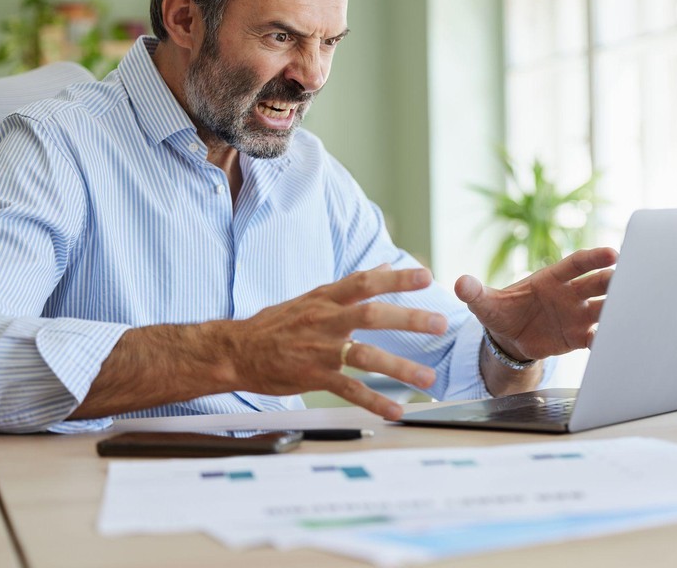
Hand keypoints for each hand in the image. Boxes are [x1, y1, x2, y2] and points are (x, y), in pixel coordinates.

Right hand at [235, 265, 446, 419]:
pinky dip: (373, 401)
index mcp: (326, 298)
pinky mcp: (312, 376)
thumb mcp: (314, 297)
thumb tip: (384, 265)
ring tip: (427, 378)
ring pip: (364, 356)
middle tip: (440, 323)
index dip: (396, 278)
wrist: (236, 350)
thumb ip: (351, 285)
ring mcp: (318, 349)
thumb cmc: (278, 324)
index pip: (365, 281)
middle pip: (370, 315)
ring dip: (399, 368)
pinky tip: (395, 411)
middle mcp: (324, 320)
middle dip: (408, 319)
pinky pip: (348, 390)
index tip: (426, 276)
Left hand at [454, 247, 617, 361]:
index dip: (594, 258)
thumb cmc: (502, 311)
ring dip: (617, 307)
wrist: (510, 338)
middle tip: (632, 279)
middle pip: (597, 283)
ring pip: (604, 308)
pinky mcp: (579, 337)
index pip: (576, 264)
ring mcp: (578, 315)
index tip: (613, 253)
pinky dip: (604, 339)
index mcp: (552, 278)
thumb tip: (459, 283)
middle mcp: (571, 294)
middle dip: (614, 281)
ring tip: (631, 310)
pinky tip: (612, 343)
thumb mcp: (485, 303)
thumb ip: (475, 292)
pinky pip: (596, 337)